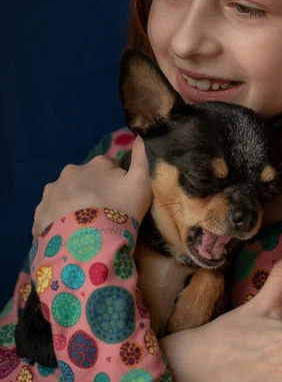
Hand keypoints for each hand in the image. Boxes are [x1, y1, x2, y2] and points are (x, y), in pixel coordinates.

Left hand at [32, 136, 151, 237]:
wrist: (90, 246)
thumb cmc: (120, 212)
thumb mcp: (141, 184)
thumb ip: (142, 157)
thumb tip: (140, 134)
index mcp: (97, 164)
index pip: (109, 169)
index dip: (116, 184)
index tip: (119, 201)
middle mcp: (71, 171)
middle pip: (85, 181)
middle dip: (91, 193)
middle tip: (102, 216)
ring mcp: (52, 191)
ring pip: (66, 196)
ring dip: (73, 207)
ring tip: (84, 229)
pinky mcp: (40, 212)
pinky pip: (51, 215)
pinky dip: (58, 222)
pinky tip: (69, 236)